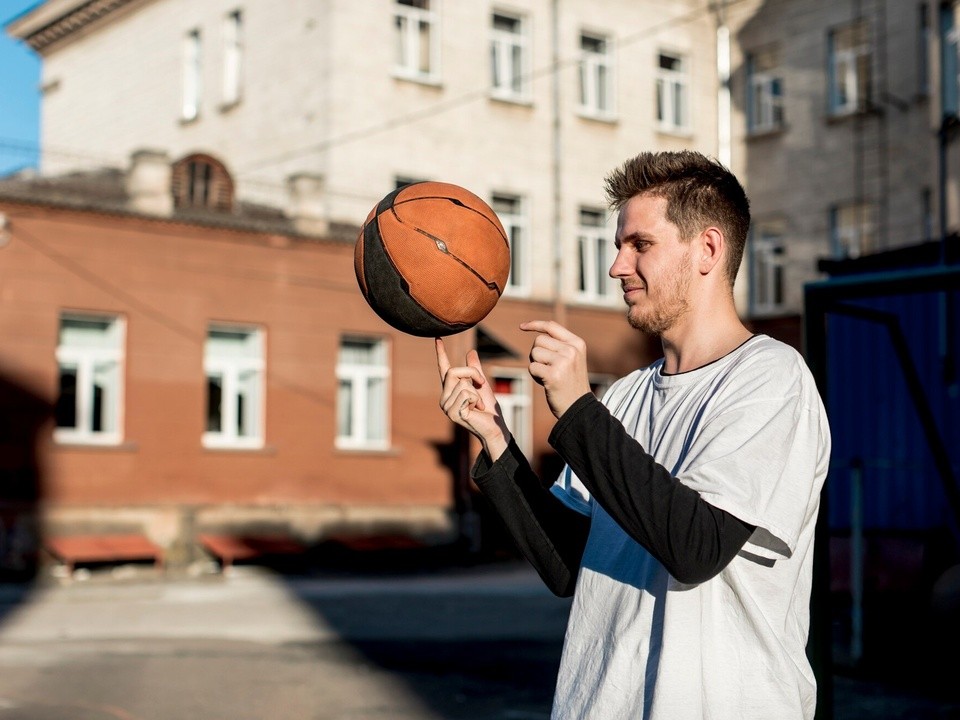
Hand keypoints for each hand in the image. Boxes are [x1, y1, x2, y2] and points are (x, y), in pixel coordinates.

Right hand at [436, 338, 510, 458]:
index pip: (444, 368)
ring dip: (477, 392)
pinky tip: (477, 410)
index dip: (440, 353)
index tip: (438, 337)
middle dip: (473, 374)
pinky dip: (477, 400)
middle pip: (453, 372)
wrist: (494, 427)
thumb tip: (470, 351)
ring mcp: (446, 406)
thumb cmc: (488, 408)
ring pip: (462, 384)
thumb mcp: (482, 384)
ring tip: (479, 405)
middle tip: (483, 384)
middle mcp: (444, 397)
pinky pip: (467, 394)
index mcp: (451, 389)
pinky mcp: (452, 413)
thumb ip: (475, 370)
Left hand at [520, 320, 591, 417]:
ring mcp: (563, 362)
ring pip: (534, 353)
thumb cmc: (571, 384)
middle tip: (547, 367)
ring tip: (549, 376)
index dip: (535, 324)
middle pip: (539, 340)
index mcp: (577, 343)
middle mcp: (571, 350)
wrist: (579, 408)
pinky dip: (535, 376)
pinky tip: (547, 383)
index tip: (522, 327)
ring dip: (536, 365)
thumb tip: (538, 334)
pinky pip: (532, 368)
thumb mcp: (572, 359)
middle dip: (536, 353)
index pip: (551, 326)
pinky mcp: (553, 375)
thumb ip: (559, 345)